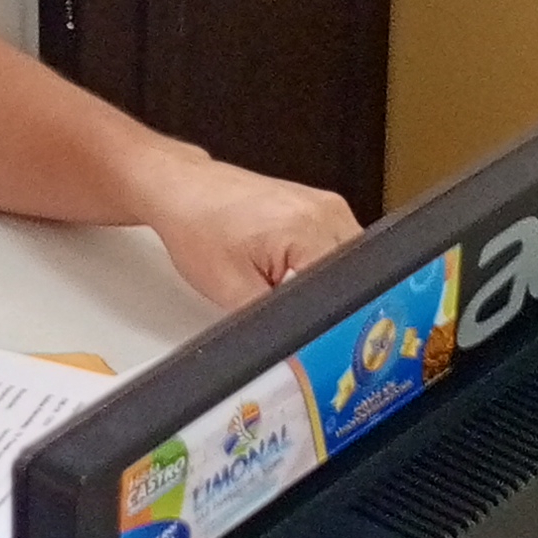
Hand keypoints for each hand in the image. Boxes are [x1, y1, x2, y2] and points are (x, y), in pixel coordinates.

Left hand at [138, 150, 359, 313]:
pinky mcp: (319, 207)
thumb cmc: (197, 226)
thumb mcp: (231, 289)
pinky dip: (316, 264)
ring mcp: (326, 205)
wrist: (183, 191)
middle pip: (353, 278)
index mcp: (309, 229)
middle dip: (324, 300)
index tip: (305, 330)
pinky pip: (335, 247)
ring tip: (277, 278)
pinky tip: (284, 266)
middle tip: (281, 300)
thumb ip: (273, 321)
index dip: (325, 319)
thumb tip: (297, 346)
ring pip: (348, 264)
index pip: (344, 292)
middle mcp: (326, 211)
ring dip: (321, 281)